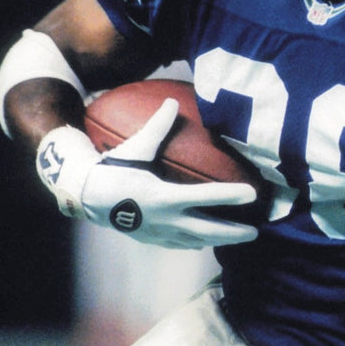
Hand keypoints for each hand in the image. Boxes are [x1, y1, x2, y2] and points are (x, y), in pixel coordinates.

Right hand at [36, 99, 258, 248]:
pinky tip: (207, 240)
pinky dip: (197, 242)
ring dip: (220, 240)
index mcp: (164, 197)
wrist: (87, 197)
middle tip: (257, 232)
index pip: (205, 197)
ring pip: (197, 241)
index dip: (230, 196)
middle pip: (208, 230)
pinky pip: (180, 244)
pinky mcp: (153, 239)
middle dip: (234, 233)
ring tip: (240, 238)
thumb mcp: (137, 146)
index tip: (252, 194)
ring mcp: (159, 233)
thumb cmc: (114, 168)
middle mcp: (165, 219)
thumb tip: (172, 101)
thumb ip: (157, 126)